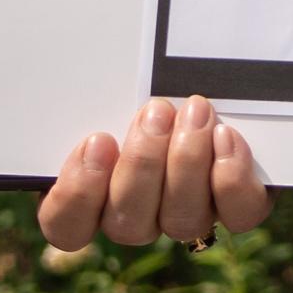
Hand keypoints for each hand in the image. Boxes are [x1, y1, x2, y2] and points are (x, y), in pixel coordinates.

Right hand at [39, 95, 271, 251]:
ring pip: (181, 220)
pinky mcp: (237, 204)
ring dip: (187, 163)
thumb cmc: (145, 78)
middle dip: (142, 164)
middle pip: (128, 224)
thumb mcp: (112, 81)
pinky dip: (232, 179)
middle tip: (156, 110)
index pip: (66, 226)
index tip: (96, 141)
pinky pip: (238, 214)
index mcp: (93, 193)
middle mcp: (140, 215)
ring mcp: (188, 213)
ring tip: (195, 111)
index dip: (78, 194)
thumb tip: (55, 65)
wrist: (216, 77)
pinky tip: (226, 137)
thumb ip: (86, 90)